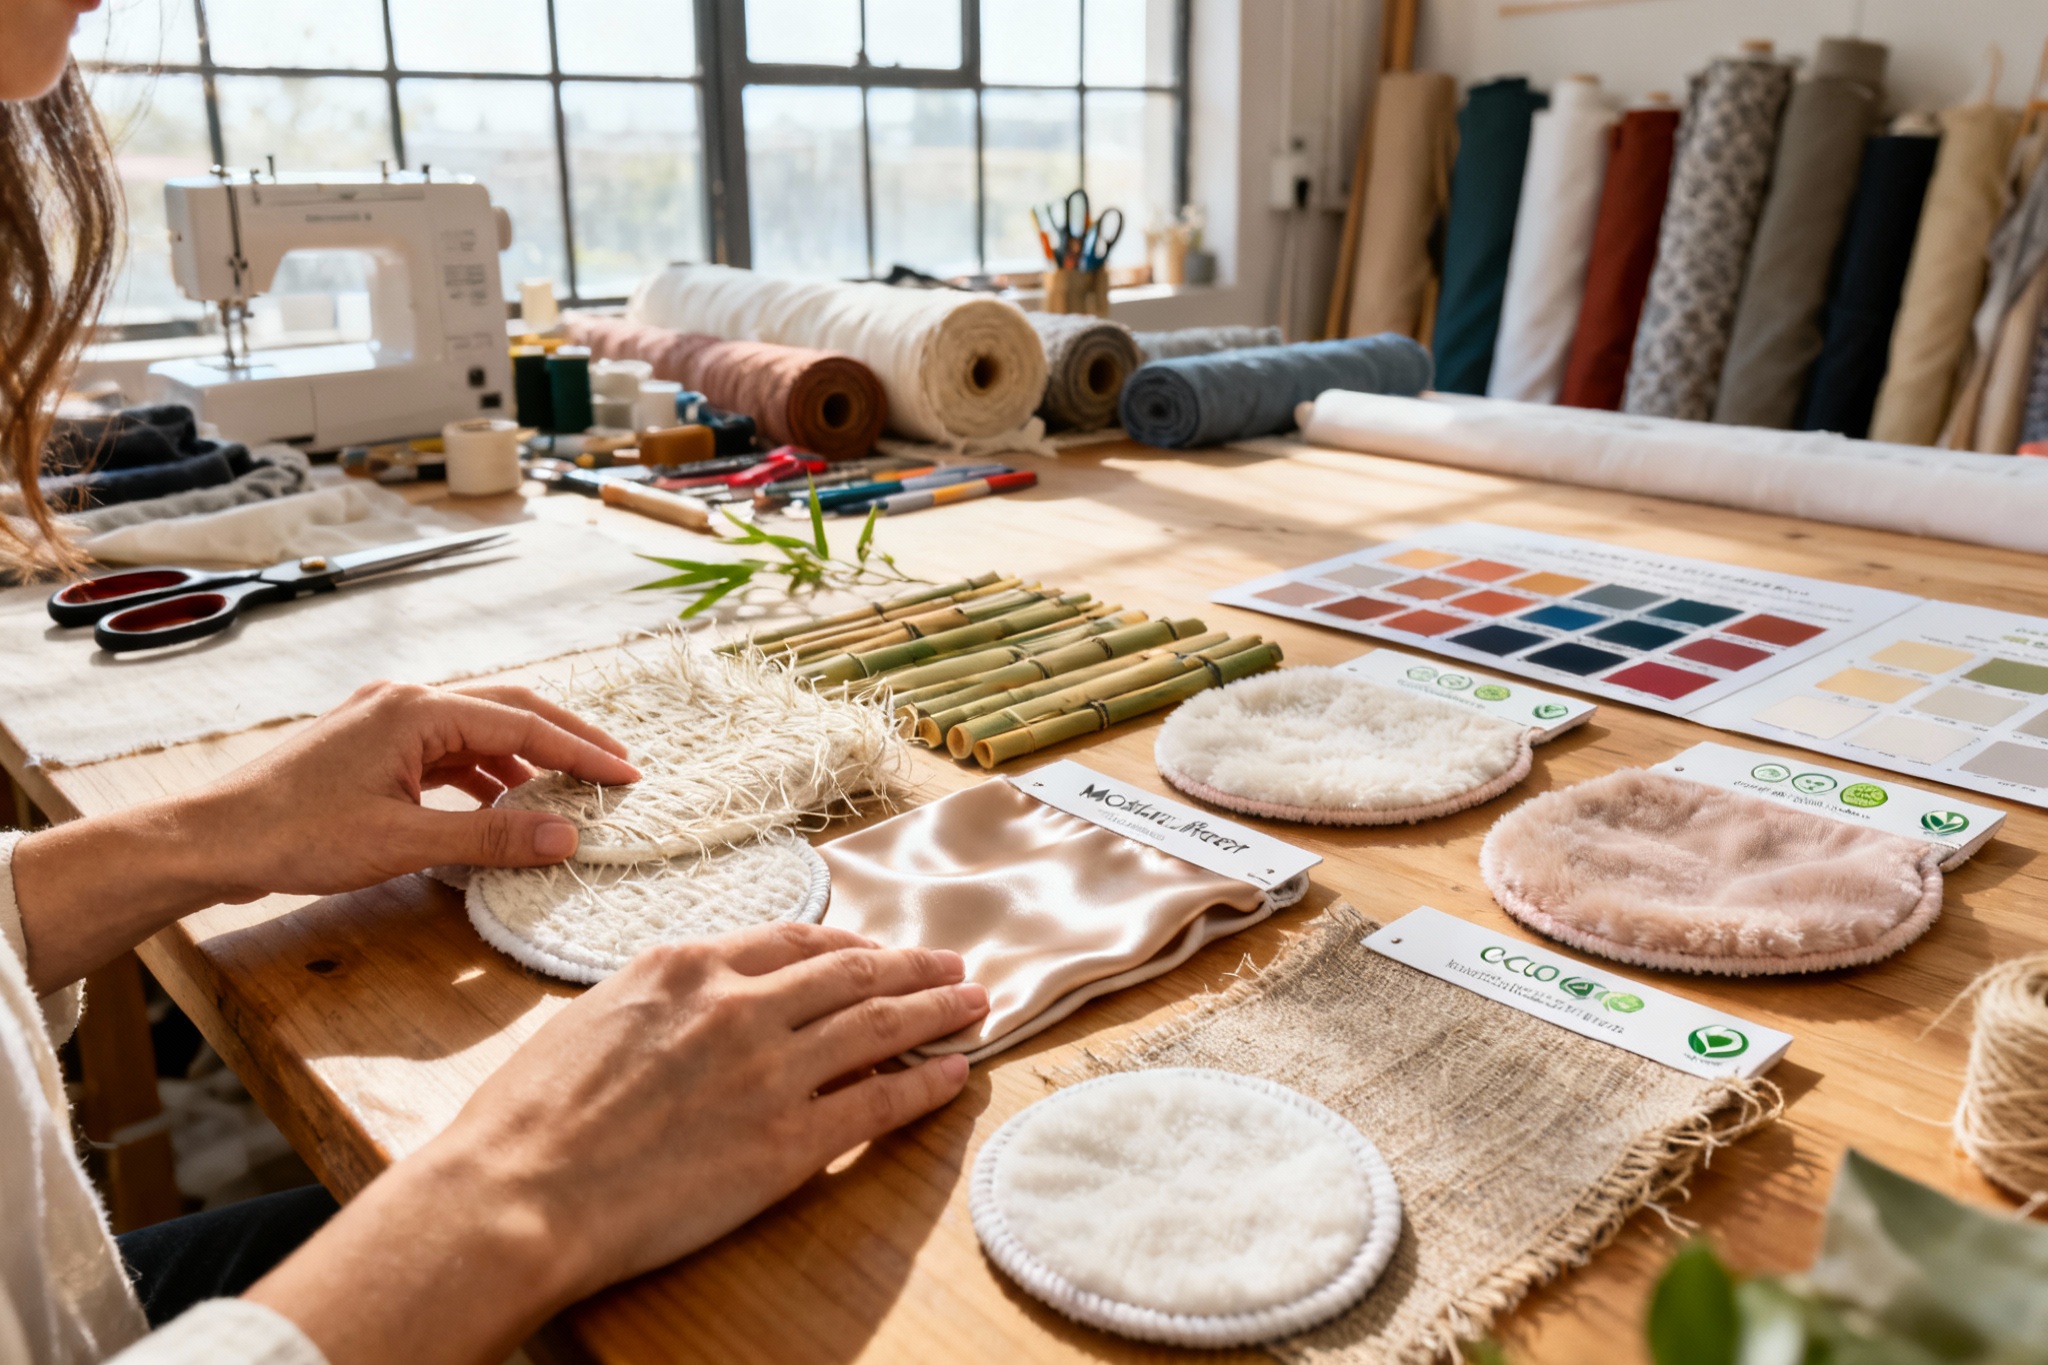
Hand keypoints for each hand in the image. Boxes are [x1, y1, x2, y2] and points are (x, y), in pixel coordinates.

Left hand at [184, 680, 640, 901]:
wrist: (211, 839)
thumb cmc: (295, 835)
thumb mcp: (403, 842)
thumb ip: (490, 835)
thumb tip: (566, 836)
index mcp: (416, 710)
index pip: (522, 723)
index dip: (581, 752)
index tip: (626, 776)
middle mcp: (404, 700)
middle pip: (508, 708)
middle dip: (566, 739)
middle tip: (616, 769)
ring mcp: (385, 720)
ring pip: (478, 729)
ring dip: (526, 757)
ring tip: (568, 792)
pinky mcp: (372, 746)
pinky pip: (447, 750)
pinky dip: (486, 773)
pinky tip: (502, 802)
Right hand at [248, 923, 988, 1364]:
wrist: (519, 1191)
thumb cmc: (531, 1117)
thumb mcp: (596, 1017)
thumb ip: (662, 1000)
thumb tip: (697, 998)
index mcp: (687, 968)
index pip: (794, 941)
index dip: (848, 944)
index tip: (875, 950)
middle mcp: (738, 1005)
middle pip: (851, 974)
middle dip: (911, 966)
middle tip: (951, 963)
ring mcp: (770, 1070)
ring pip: (881, 1026)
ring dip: (938, 1010)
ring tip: (975, 1003)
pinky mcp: (788, 1140)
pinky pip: (879, 1103)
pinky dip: (927, 1082)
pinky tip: (955, 1073)